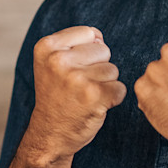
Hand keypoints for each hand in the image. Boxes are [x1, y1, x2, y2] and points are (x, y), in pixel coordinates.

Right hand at [24, 26, 127, 161]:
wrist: (49, 134)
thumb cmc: (57, 95)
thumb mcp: (52, 62)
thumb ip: (75, 43)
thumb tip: (100, 38)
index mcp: (46, 46)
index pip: (89, 33)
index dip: (87, 52)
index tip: (71, 70)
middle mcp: (58, 60)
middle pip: (103, 50)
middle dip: (97, 67)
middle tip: (78, 86)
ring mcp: (76, 78)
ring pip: (113, 69)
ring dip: (104, 84)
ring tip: (84, 96)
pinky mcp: (94, 96)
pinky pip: (120, 88)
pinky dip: (113, 99)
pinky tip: (94, 106)